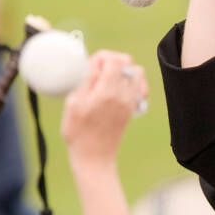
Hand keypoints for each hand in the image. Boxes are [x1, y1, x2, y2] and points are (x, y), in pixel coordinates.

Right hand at [61, 51, 147, 167]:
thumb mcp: (74, 103)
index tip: (92, 66)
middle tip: (99, 72)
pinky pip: (140, 89)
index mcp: (108, 92)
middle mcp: (124, 96)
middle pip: (130, 64)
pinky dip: (131, 84)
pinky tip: (118, 90)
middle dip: (114, 62)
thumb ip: (87, 80)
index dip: (103, 57)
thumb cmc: (78, 132)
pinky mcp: (132, 111)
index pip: (116, 60)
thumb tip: (97, 63)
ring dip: (125, 72)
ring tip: (109, 80)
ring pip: (138, 75)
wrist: (94, 158)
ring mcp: (130, 104)